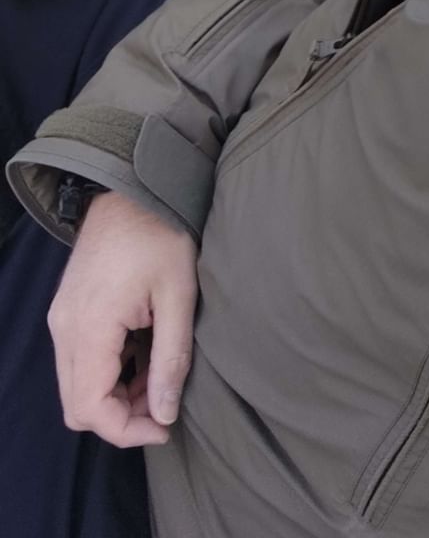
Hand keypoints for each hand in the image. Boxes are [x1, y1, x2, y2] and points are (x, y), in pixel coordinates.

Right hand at [47, 190, 197, 447]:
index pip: (90, 407)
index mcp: (88, 327)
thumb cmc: (160, 233)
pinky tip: (145, 353)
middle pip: (77, 404)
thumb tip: (163, 414)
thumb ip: (171, 358)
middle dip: (121, 416)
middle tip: (164, 403)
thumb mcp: (179, 294)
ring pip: (76, 385)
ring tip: (160, 375)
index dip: (126, 430)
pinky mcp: (68, 310)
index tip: (165, 425)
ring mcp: (61, 319)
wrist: (132, 186)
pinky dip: (108, 372)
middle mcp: (64, 329)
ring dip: (116, 394)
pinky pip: (79, 361)